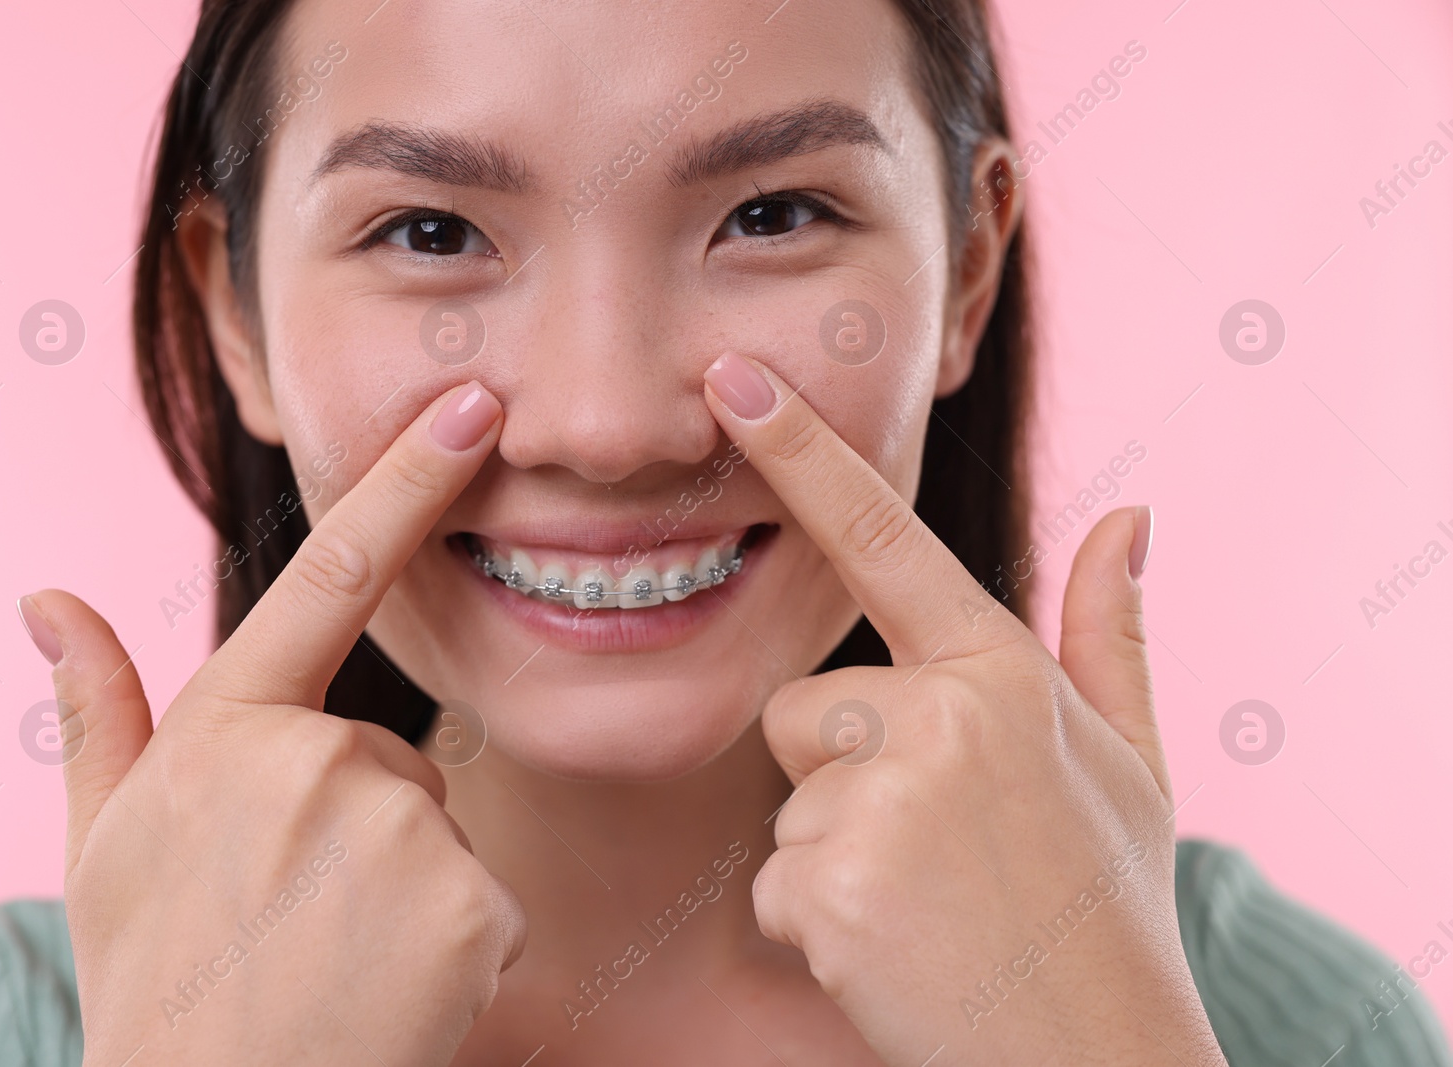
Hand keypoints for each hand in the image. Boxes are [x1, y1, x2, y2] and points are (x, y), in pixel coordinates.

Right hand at [19, 382, 523, 1066]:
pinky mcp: (468, 901)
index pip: (328, 576)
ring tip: (335, 954)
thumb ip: (99, 710)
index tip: (473, 408)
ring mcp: (395, 829)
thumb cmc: (157, 978)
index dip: (408, 482)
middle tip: (296, 911)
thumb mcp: (106, 844)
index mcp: (225, 729)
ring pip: (434, 824)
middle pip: (389, 750)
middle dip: (361, 817)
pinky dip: (451, 940)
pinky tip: (390, 987)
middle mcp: (314, 758)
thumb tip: (49, 599)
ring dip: (403, 879)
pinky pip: (481, 894)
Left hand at [704, 354, 1226, 1065]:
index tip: (732, 377)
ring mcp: (883, 801)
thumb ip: (1110, 636)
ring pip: (789, 799)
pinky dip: (820, 924)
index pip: (884, 540)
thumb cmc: (1107, 910)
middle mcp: (941, 717)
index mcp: (1002, 675)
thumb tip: (1132, 516)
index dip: (802, 453)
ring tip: (926, 905)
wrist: (1097, 1060)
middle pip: (802, 709)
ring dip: (835, 856)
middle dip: (844, 777)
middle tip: (938, 854)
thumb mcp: (1130, 767)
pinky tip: (895, 952)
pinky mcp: (830, 886)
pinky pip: (775, 881)